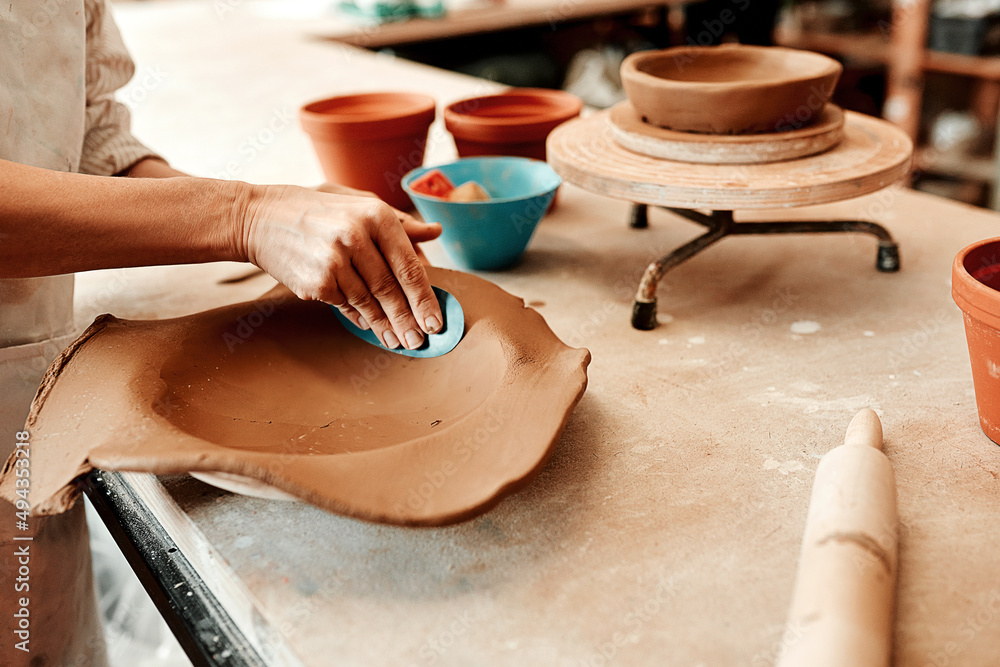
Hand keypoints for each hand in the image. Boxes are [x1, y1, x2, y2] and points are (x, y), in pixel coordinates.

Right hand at [239, 184, 442, 349]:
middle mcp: (357, 235)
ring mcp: (335, 260)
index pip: (408, 265)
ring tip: (399, 342)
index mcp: (376, 214)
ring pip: (369, 302)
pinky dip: (360, 318)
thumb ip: (400, 224)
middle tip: (420, 342)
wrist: (260, 219)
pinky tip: (371, 328)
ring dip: (386, 326)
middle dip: (409, 320)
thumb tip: (436, 232)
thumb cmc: (318, 213)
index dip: (425, 298)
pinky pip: (346, 306)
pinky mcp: (316, 282)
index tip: (436, 322)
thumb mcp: (359, 206)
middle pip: (391, 289)